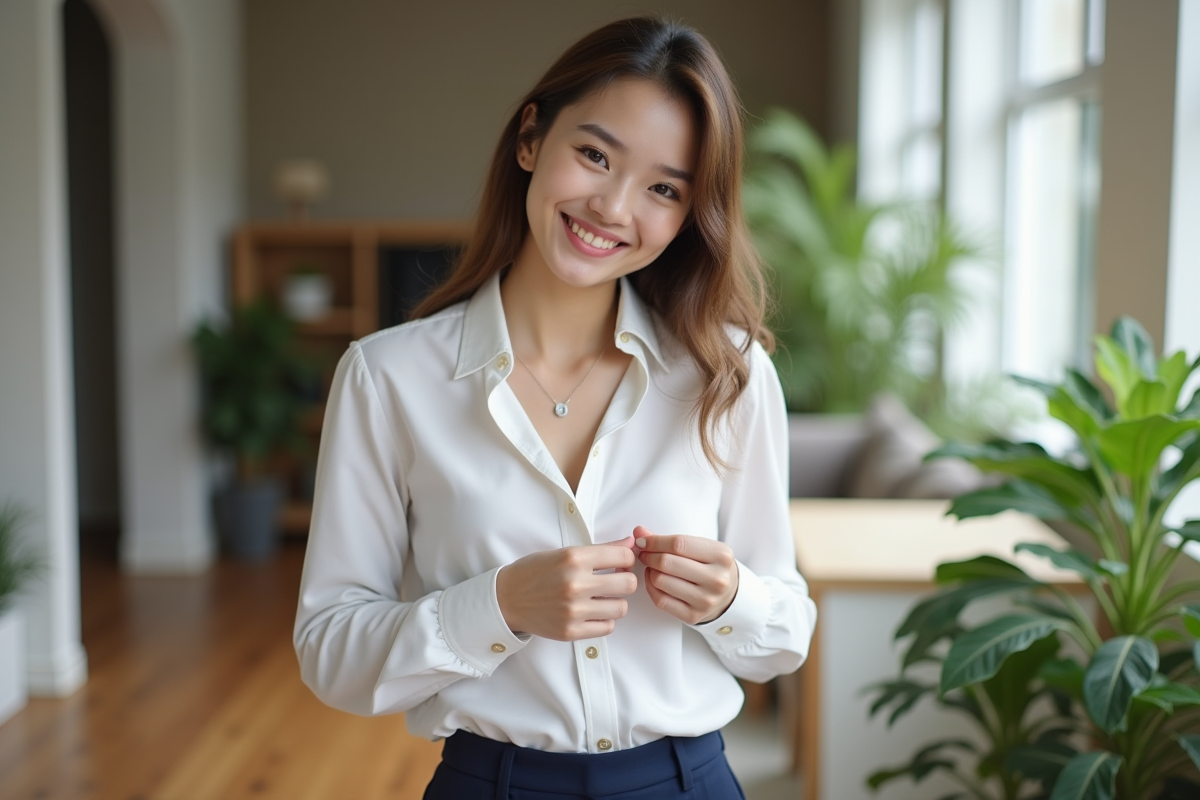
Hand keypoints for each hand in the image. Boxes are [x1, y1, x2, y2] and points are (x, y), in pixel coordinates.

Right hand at [496, 539, 637, 640]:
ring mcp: (573, 610)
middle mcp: (575, 583)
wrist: (506, 599)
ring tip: (602, 598)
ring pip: (621, 608)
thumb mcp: (565, 552)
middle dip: (624, 581)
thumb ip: (601, 550)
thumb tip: (631, 544)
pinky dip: (603, 620)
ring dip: (615, 603)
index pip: (624, 558)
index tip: (619, 564)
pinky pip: (607, 627)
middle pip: (628, 584)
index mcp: (573, 558)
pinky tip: (591, 612)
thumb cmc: (535, 572)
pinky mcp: (570, 631)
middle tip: (614, 581)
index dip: (626, 560)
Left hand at [635, 526, 737, 624]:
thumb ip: (670, 539)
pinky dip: (650, 587)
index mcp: (721, 556)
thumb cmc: (711, 566)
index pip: (678, 543)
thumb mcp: (700, 547)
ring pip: (661, 581)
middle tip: (644, 554)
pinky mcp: (693, 616)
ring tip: (652, 566)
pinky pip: (660, 600)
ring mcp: (706, 600)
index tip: (642, 540)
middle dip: (649, 555)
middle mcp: (716, 579)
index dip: (654, 541)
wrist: (729, 595)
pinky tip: (653, 580)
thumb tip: (640, 532)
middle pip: (667, 563)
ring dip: (649, 571)